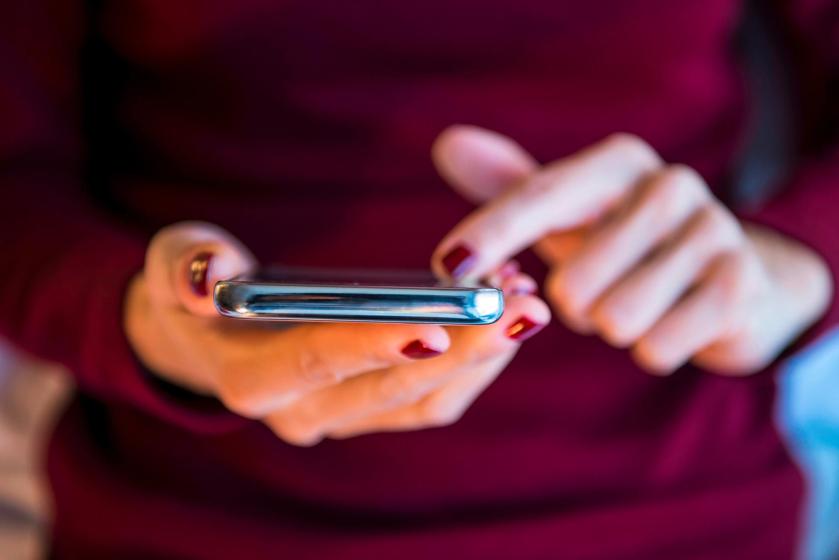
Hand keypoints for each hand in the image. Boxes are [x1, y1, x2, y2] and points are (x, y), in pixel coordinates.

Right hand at [125, 221, 549, 444]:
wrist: (208, 335)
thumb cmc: (193, 290)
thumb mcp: (174, 263)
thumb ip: (186, 267)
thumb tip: (208, 278)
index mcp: (250, 379)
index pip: (316, 361)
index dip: (373, 344)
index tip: (439, 326)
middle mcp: (301, 414)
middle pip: (391, 391)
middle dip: (461, 350)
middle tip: (521, 305)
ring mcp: (343, 417)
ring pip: (426, 402)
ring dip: (481, 357)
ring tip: (526, 301)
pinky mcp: (372, 408)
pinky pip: (434, 398)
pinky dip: (473, 362)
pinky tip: (503, 315)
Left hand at [430, 127, 831, 374]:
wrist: (732, 280)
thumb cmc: (628, 246)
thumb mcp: (571, 216)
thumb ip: (512, 189)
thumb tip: (448, 144)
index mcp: (616, 163)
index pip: (539, 198)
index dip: (492, 234)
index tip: (451, 266)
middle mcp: (669, 184)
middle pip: (572, 286)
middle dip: (574, 307)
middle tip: (603, 289)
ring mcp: (714, 231)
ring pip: (614, 320)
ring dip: (613, 327)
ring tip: (638, 301)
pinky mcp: (740, 285)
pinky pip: (656, 347)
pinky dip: (653, 348)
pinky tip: (675, 321)